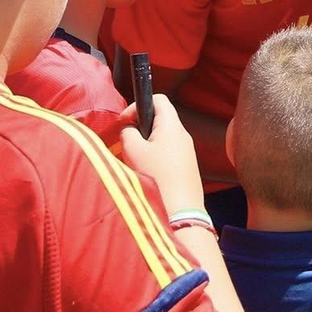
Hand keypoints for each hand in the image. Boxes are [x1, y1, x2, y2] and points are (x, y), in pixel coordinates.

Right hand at [116, 95, 204, 212]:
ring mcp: (187, 152)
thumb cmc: (156, 178)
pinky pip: (167, 154)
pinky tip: (146, 174)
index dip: (137, 105)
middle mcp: (183, 136)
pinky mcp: (187, 168)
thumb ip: (128, 133)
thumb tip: (129, 130)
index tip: (124, 121)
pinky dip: (154, 158)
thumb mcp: (133, 151)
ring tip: (133, 161)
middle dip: (139, 128)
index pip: (158, 99)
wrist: (180, 212)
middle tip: (126, 144)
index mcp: (172, 126)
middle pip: (159, 120)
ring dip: (145, 146)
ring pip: (162, 139)